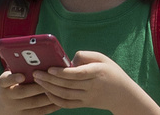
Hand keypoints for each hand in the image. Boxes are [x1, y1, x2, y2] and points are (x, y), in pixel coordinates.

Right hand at [0, 71, 59, 114]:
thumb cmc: (9, 86)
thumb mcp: (9, 78)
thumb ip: (19, 70)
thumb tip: (39, 58)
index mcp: (3, 85)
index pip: (5, 80)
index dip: (13, 78)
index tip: (22, 75)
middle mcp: (7, 98)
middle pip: (25, 92)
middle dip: (41, 84)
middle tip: (54, 76)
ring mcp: (15, 109)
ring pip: (35, 102)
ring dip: (49, 94)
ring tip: (62, 86)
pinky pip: (40, 111)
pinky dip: (51, 105)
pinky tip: (61, 97)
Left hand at [33, 51, 159, 113]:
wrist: (123, 94)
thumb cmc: (111, 72)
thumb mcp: (103, 58)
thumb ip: (85, 56)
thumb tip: (68, 61)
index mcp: (97, 72)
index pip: (77, 74)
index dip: (62, 72)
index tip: (49, 68)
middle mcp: (92, 86)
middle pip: (67, 84)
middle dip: (49, 79)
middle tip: (36, 73)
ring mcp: (88, 97)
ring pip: (64, 95)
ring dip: (49, 88)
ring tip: (38, 81)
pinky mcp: (85, 104)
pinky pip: (67, 104)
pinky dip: (55, 99)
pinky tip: (47, 92)